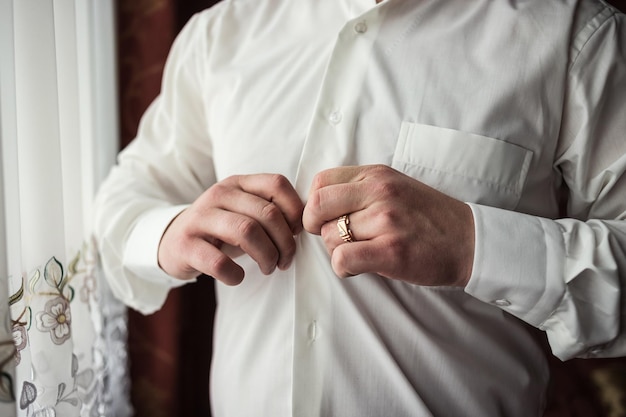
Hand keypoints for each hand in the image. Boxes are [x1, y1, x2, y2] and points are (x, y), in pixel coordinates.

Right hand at [158, 174, 303, 284]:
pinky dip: (235, 274)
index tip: (297, 234)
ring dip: (266, 256)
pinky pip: (218, 261)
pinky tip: (238, 277)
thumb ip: (270, 210)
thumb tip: (305, 224)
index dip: (295, 210)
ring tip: (268, 268)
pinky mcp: (185, 245)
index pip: (277, 184)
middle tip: (285, 260)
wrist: (172, 242)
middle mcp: (218, 195)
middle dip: (285, 242)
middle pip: (267, 213)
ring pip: (246, 232)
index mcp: (238, 183)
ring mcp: (199, 218)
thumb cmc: (220, 230)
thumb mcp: (243, 212)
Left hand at [302, 165, 474, 286]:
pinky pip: (342, 259)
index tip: (325, 218)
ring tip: (361, 252)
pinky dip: (344, 268)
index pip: (320, 182)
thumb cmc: (428, 217)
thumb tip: (319, 205)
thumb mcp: (395, 186)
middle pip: (317, 207)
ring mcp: (386, 220)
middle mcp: (380, 192)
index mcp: (376, 175)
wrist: (469, 241)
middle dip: (316, 226)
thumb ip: (359, 190)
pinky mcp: (392, 251)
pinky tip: (360, 267)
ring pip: (329, 237)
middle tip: (334, 238)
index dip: (315, 204)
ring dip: (337, 250)